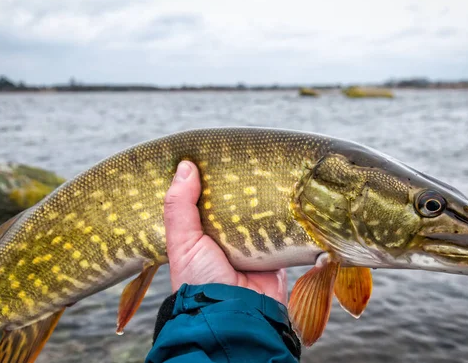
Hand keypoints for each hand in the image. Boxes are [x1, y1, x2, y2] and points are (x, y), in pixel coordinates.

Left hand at [164, 161, 287, 304]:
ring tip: (269, 165)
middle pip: (233, 203)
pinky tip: (287, 191)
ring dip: (263, 196)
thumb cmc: (200, 280)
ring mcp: (251, 244)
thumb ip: (180, 206)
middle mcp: (225, 237)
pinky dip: (283, 214)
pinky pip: (281, 227)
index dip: (207, 178)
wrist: (235, 315)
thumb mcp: (182, 242)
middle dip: (239, 185)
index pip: (203, 199)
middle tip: (247, 154)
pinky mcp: (275, 251)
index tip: (213, 152)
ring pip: (258, 212)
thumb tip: (186, 165)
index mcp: (200, 233)